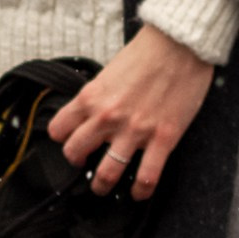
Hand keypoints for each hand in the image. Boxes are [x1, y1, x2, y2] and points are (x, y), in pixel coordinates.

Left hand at [50, 25, 213, 202]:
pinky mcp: (163, 138)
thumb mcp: (109, 72)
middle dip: (77, 163)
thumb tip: (92, 113)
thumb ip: (98, 96)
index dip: (62, 137)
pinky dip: (141, 190)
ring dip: (103, 184)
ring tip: (104, 187)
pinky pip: (146, 176)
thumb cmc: (146, 53)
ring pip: (107, 173)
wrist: (179, 46)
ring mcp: (135, 131)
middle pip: (75, 153)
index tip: (68, 141)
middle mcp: (107, 117)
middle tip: (84, 166)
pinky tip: (139, 192)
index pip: (59, 128)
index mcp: (91, 97)